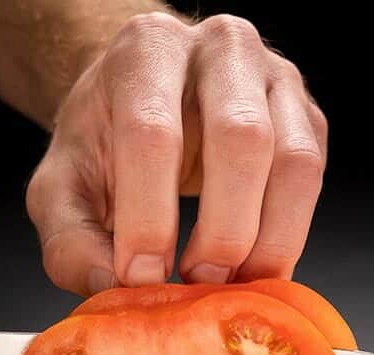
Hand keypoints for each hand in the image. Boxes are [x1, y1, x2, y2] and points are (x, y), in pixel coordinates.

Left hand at [26, 12, 327, 295]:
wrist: (146, 100)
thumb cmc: (104, 140)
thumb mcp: (62, 187)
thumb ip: (70, 242)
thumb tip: (112, 288)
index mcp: (148, 48)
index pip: (152, 131)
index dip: (148, 215)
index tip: (139, 276)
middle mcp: (221, 47)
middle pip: (240, 137)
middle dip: (222, 229)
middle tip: (197, 284)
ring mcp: (275, 78)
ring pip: (294, 161)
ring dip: (267, 240)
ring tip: (230, 284)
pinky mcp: (307, 118)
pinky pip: (311, 182)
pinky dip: (287, 237)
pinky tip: (253, 268)